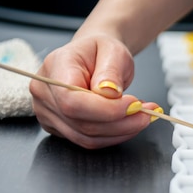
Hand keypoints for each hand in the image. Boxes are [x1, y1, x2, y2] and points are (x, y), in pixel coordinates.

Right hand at [30, 35, 160, 148]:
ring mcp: (48, 114)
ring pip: (87, 138)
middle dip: (121, 122)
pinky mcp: (61, 128)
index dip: (105, 109)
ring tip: (142, 116)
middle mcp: (44, 93)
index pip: (72, 100)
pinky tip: (129, 122)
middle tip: (147, 112)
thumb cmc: (101, 51)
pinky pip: (90, 141)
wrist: (94, 58)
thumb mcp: (113, 51)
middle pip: (81, 123)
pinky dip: (115, 135)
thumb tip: (109, 93)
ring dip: (122, 131)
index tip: (134, 104)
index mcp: (54, 67)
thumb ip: (110, 72)